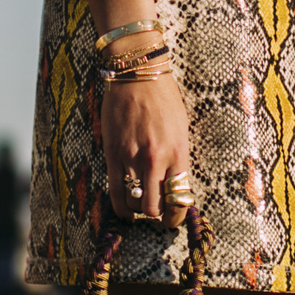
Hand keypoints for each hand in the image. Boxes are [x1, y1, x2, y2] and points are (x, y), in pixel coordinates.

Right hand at [102, 71, 191, 225]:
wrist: (138, 75)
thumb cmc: (164, 100)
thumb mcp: (181, 129)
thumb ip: (178, 158)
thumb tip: (175, 185)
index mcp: (178, 153)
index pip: (179, 200)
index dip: (176, 217)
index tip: (173, 218)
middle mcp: (156, 159)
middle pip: (155, 208)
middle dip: (157, 216)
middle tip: (157, 214)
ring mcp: (133, 158)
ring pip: (135, 203)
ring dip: (139, 210)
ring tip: (140, 207)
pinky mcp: (113, 154)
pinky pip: (115, 192)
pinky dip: (121, 206)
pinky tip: (125, 209)